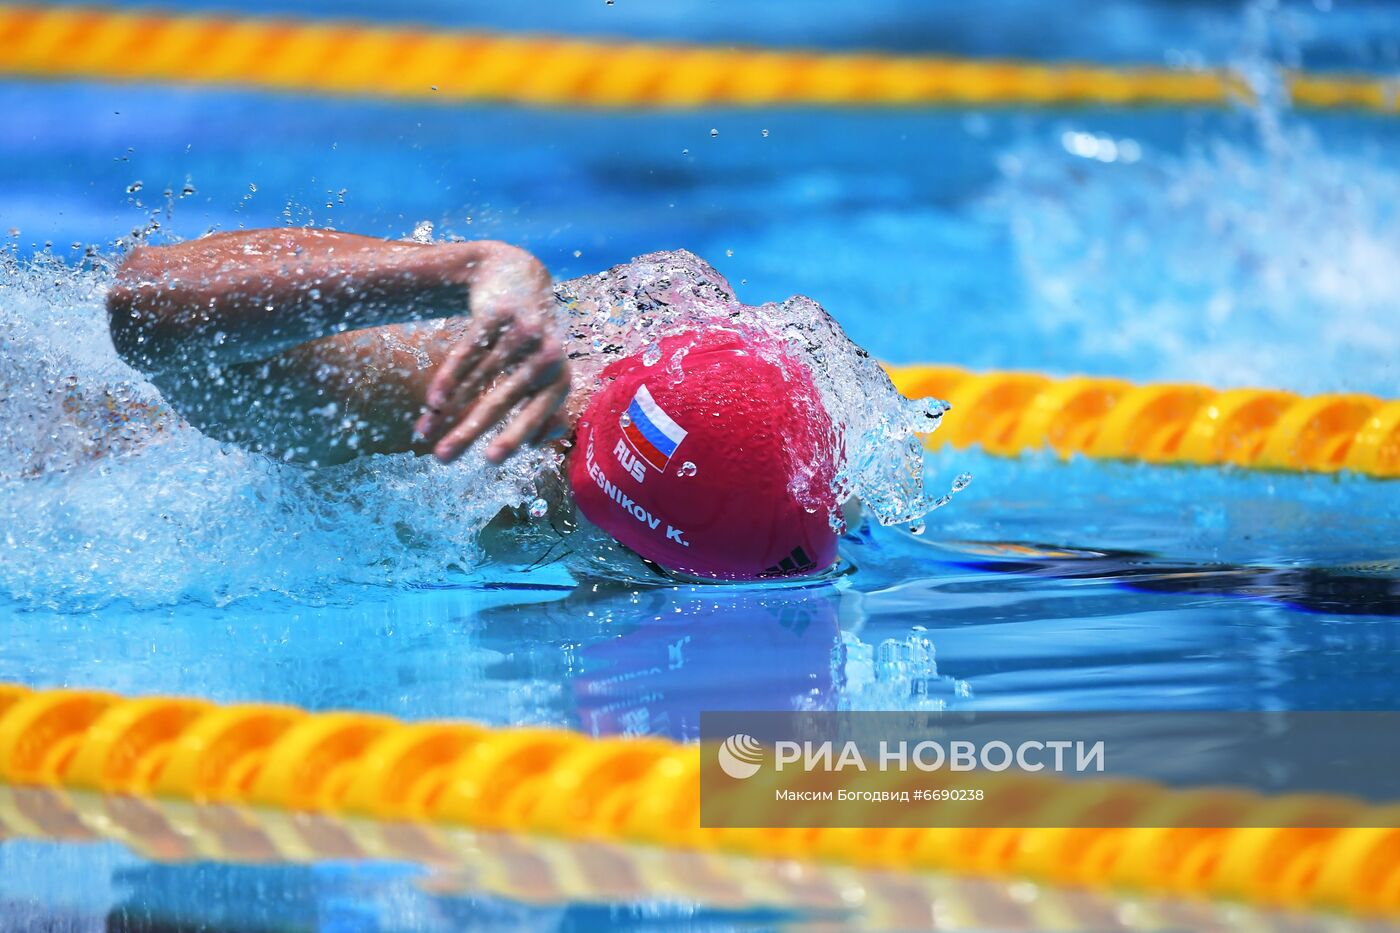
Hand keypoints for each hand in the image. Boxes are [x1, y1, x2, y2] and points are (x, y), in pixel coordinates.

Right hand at [413, 245, 570, 463]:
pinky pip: (468, 352)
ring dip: (447, 410)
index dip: (513, 438)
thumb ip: (550, 409)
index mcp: (560, 378)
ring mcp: (523, 332)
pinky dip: (448, 378)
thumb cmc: (531, 341)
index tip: (489, 461)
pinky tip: (432, 401)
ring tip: (423, 432)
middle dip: (469, 432)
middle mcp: (547, 355)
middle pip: (501, 401)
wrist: (518, 277)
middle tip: (442, 458)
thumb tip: (538, 445)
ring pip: (478, 379)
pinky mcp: (498, 314)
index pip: (535, 414)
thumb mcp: (547, 373)